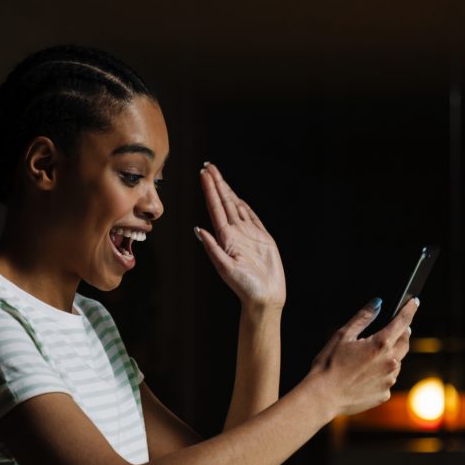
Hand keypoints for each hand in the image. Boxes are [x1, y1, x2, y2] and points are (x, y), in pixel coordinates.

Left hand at [195, 163, 286, 310]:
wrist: (265, 298)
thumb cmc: (245, 287)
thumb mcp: (226, 268)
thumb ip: (214, 249)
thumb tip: (199, 230)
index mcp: (226, 238)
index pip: (215, 208)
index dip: (210, 190)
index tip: (204, 174)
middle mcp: (236, 234)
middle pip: (224, 203)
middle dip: (217, 184)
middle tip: (208, 166)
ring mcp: (249, 235)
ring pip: (236, 207)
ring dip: (228, 192)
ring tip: (219, 177)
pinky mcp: (263, 239)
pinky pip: (253, 218)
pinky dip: (244, 207)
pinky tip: (238, 199)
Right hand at [308, 297, 418, 415]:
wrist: (323, 397)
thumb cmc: (329, 365)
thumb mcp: (343, 335)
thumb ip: (363, 317)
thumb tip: (378, 303)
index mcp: (381, 344)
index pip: (403, 321)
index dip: (410, 309)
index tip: (414, 302)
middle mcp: (390, 362)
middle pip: (405, 341)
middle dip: (402, 332)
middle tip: (394, 328)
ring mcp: (389, 380)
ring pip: (397, 362)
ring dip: (391, 354)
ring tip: (370, 356)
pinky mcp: (385, 394)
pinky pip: (388, 379)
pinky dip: (382, 373)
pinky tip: (365, 374)